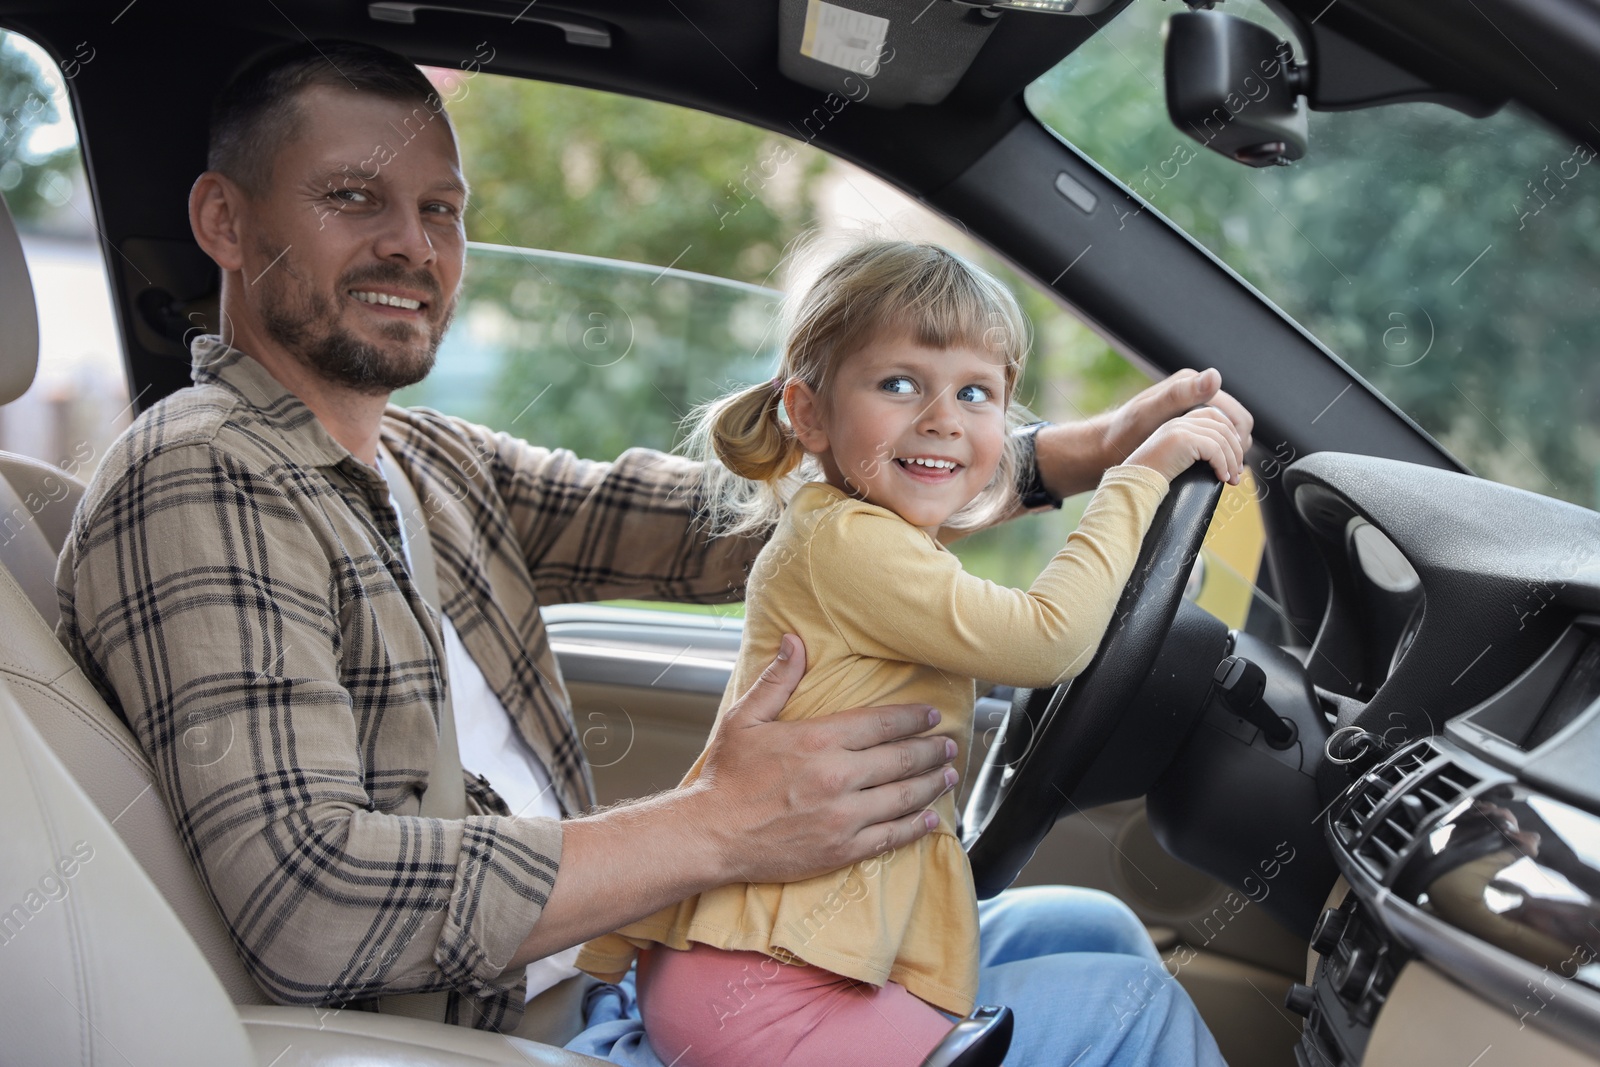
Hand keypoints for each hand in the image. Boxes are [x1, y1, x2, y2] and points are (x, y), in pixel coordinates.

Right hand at [692, 634, 956, 883]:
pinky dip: (916, 826)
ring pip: (904, 796)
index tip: (931, 715)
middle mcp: (838, 775)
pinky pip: (891, 836)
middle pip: (901, 758)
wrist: (712, 834)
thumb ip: (777, 680)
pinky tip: (929, 819)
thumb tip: (794, 641)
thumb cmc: (727, 777)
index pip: (882, 723)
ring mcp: (844, 815)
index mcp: (818, 739)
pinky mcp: (842, 848)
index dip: (912, 717)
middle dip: (931, 750)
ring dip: (932, 785)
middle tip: (949, 745)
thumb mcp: (745, 719)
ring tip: (948, 775)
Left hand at [1035, 368, 1253, 498]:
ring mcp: (1191, 407)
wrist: (1105, 446)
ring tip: (1225, 473)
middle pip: (1235, 422)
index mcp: (1190, 384)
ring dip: (1231, 450)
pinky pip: (1214, 436)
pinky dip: (1219, 451)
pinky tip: (1213, 467)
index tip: (1233, 465)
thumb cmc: (1124, 433)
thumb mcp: (1150, 413)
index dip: (1238, 440)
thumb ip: (1180, 394)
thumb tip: (1215, 376)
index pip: (1234, 413)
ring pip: (1227, 431)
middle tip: (1231, 474)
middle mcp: (1194, 391)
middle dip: (1237, 447)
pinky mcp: (1186, 422)